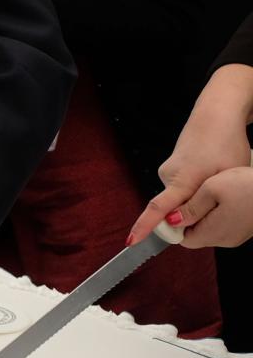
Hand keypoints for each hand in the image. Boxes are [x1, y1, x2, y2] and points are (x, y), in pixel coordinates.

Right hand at [128, 65, 252, 244]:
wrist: (217, 115)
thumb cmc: (226, 143)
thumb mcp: (227, 176)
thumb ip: (206, 203)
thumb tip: (182, 224)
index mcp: (184, 179)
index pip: (159, 208)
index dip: (144, 226)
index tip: (131, 241)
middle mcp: (169, 176)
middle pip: (175, 210)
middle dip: (192, 216)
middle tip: (219, 202)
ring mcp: (168, 171)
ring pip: (180, 199)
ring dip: (198, 200)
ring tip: (218, 179)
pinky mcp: (170, 168)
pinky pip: (181, 189)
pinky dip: (195, 190)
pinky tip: (210, 174)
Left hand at [176, 167, 252, 249]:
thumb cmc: (248, 186)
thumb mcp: (212, 189)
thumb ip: (190, 207)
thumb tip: (171, 220)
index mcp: (214, 233)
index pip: (183, 239)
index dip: (175, 225)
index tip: (174, 207)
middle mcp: (225, 240)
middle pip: (195, 235)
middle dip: (190, 218)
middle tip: (194, 196)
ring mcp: (236, 236)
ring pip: (209, 230)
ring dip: (203, 215)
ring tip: (210, 194)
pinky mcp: (243, 230)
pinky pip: (222, 225)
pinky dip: (216, 214)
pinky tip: (223, 197)